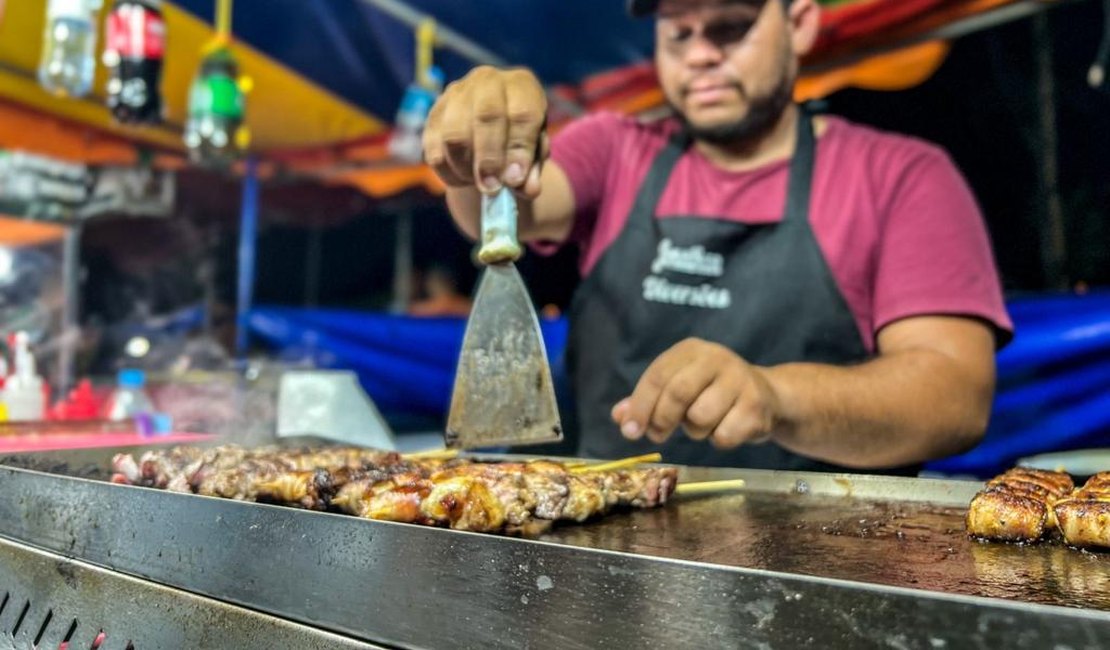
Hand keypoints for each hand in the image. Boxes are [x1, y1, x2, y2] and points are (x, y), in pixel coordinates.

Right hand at [423, 66, 548, 196]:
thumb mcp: (534, 153)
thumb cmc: (519, 139)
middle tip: (492, 188)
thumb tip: (527, 189)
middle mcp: (488, 81)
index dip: (519, 149)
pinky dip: (449, 173)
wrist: (491, 127)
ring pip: (455, 136)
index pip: (522, 113)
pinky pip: (435, 151)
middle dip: (489, 159)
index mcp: (521, 85)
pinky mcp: (433, 115)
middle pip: (486, 116)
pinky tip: (465, 179)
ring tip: (481, 185)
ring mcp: (456, 94)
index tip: (515, 180)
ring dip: (467, 168)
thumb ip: (532, 170)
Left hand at [610, 338, 781, 448]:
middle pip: (677, 393)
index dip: (640, 406)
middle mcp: (716, 358)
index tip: (629, 431)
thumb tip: (620, 417)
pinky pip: (723, 435)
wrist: (768, 396)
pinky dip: (718, 439)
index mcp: (690, 350)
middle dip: (661, 420)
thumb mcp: (679, 388)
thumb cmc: (711, 392)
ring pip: (700, 417)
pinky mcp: (756, 405)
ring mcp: (740, 380)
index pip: (657, 376)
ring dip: (694, 431)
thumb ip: (647, 401)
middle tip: (658, 435)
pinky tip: (727, 427)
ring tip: (703, 423)